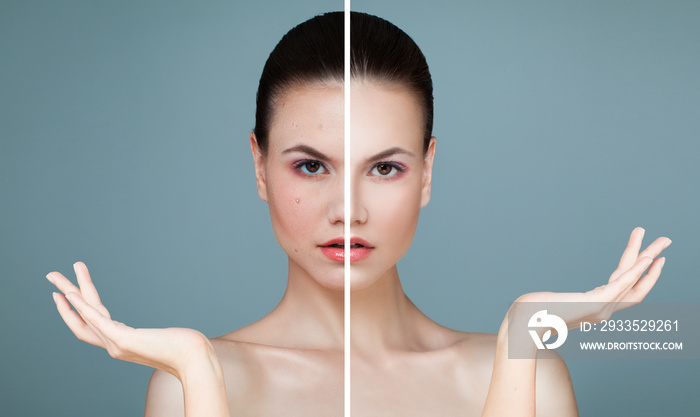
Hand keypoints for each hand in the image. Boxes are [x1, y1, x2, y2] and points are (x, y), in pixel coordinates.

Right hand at [47, 262, 214, 378]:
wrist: (194, 360)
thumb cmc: (186, 349)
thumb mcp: (167, 340)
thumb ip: (158, 338)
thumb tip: (168, 337)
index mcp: (122, 344)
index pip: (90, 326)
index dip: (75, 310)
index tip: (66, 292)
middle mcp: (115, 346)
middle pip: (80, 320)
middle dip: (64, 297)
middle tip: (51, 275)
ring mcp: (117, 344)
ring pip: (84, 316)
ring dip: (70, 293)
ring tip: (57, 276)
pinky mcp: (123, 340)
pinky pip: (97, 320)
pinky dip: (83, 307)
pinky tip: (72, 294)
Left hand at [510, 227, 670, 329]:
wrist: (524, 324)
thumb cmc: (532, 314)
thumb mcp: (549, 305)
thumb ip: (557, 305)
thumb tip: (547, 302)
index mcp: (595, 310)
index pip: (625, 291)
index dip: (640, 276)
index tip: (650, 258)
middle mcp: (603, 312)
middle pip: (636, 287)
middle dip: (652, 266)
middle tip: (665, 245)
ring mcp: (600, 310)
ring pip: (632, 284)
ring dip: (647, 262)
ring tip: (660, 245)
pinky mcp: (595, 304)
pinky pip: (621, 286)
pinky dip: (635, 272)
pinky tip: (646, 258)